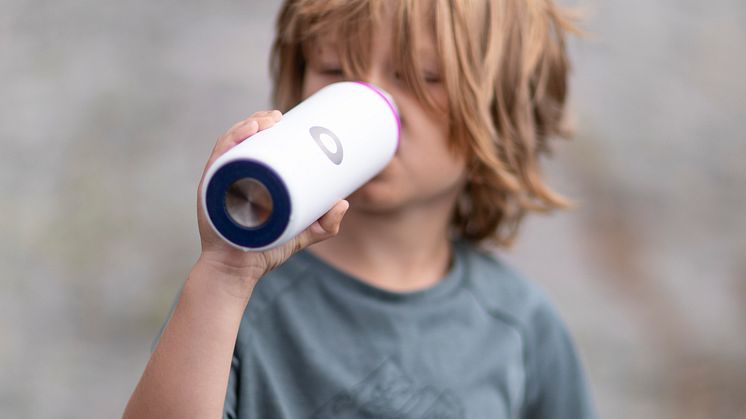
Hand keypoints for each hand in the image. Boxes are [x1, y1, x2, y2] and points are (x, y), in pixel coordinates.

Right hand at [195, 110, 348, 291]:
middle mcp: (231, 176)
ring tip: (269, 121)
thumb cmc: (264, 251)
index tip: (286, 117)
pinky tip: (248, 131)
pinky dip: (231, 141)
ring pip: (230, 143)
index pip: (253, 143)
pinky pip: (219, 159)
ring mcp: (219, 181)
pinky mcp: (210, 190)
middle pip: (242, 138)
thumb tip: (344, 203)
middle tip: (279, 117)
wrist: (237, 273)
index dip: (266, 125)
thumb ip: (324, 225)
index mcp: (247, 179)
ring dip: (247, 125)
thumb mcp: (300, 234)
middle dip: (259, 120)